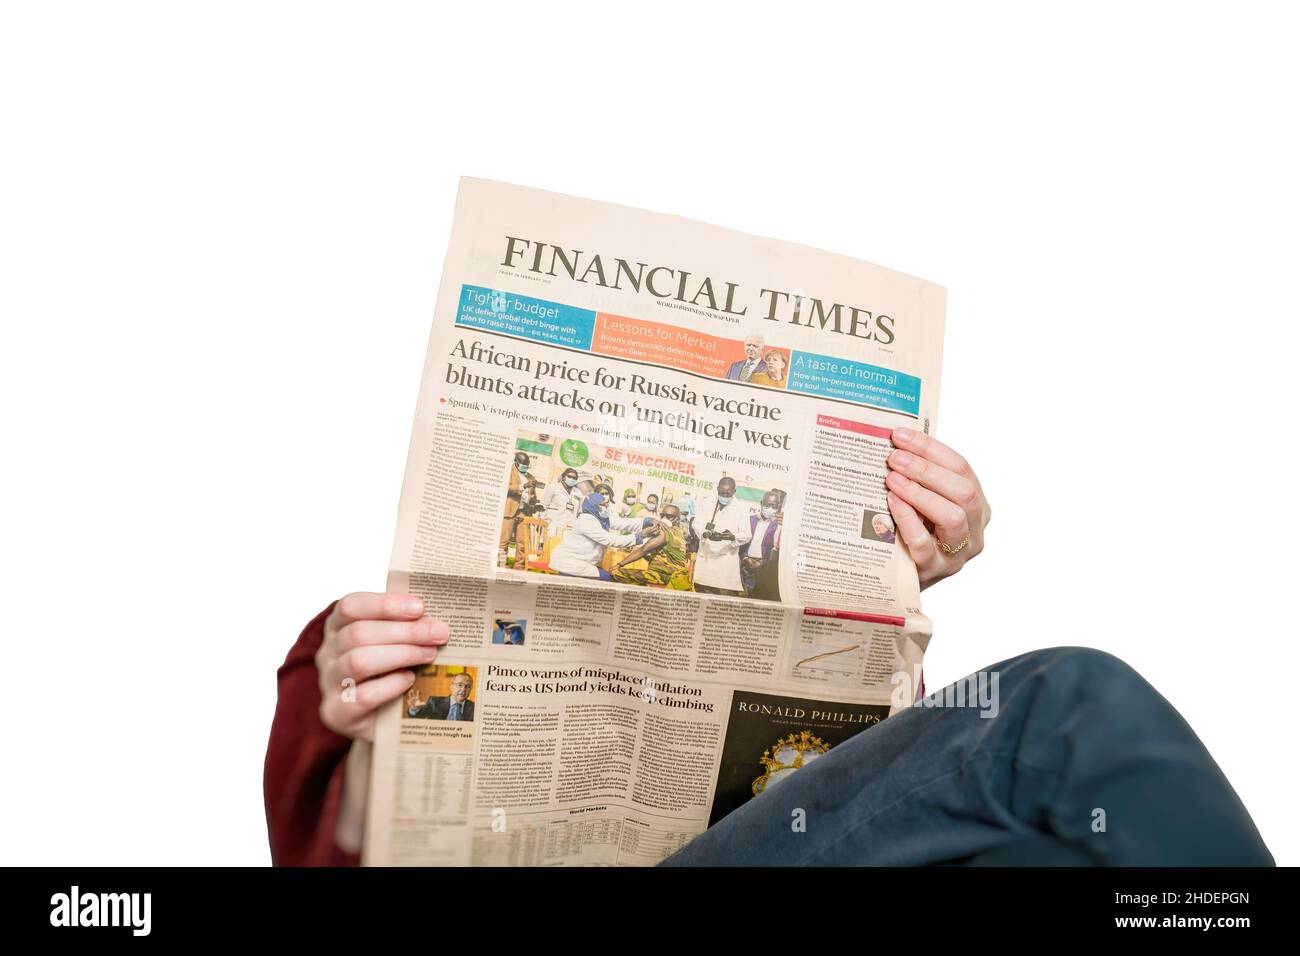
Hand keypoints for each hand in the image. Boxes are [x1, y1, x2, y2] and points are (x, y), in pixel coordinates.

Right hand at [316, 592, 448, 740]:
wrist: (378, 719)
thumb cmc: (388, 670)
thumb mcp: (392, 642)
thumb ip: (405, 625)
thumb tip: (436, 618)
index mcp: (337, 626)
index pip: (350, 606)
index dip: (385, 604)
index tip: (419, 607)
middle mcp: (327, 652)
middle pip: (358, 633)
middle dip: (405, 631)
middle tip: (439, 633)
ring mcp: (329, 683)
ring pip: (358, 661)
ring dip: (401, 654)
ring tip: (429, 654)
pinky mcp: (337, 712)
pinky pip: (363, 696)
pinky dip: (391, 685)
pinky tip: (410, 679)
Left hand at [885, 428, 990, 589]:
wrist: (901, 577)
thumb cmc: (914, 531)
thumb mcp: (925, 503)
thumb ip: (921, 477)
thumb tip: (896, 441)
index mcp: (976, 504)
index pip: (961, 468)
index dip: (931, 449)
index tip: (900, 435)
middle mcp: (974, 528)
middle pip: (962, 491)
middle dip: (926, 469)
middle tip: (893, 457)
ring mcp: (957, 553)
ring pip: (952, 517)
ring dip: (920, 493)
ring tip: (891, 479)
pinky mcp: (935, 570)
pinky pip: (924, 543)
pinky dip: (907, 519)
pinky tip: (891, 503)